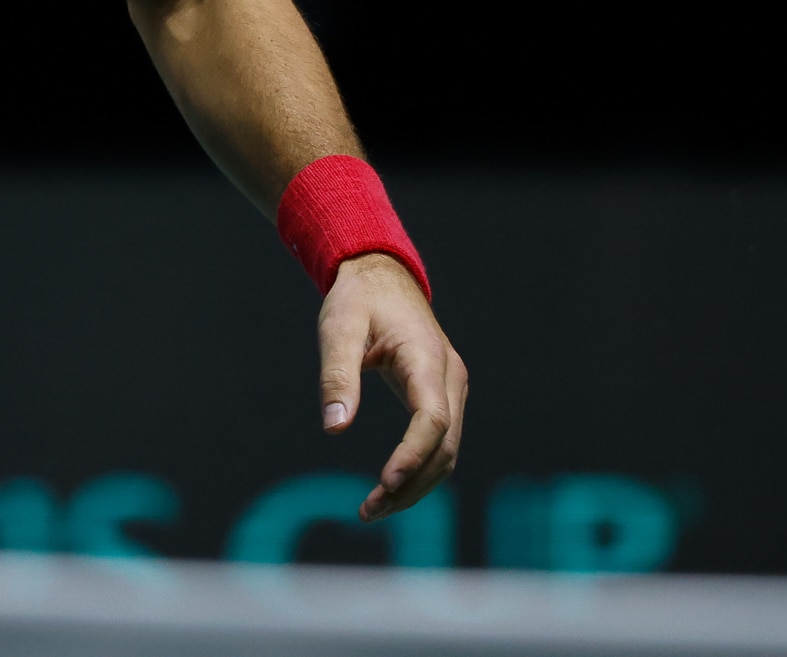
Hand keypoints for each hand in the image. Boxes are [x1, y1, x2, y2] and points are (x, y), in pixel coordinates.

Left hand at [316, 252, 466, 519]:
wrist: (382, 275)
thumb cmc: (357, 300)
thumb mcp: (338, 329)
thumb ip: (338, 376)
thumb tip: (334, 428)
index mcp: (427, 359)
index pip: (433, 419)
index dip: (413, 455)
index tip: (385, 483)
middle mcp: (449, 378)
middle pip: (445, 446)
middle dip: (411, 484)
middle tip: (368, 511)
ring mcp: (451, 388)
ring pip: (447, 451)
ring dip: (416, 485)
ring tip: (373, 509)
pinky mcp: (443, 396)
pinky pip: (440, 442)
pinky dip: (419, 469)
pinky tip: (389, 488)